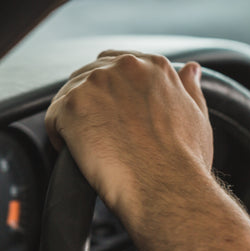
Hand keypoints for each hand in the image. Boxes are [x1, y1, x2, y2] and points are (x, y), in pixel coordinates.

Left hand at [45, 51, 212, 233]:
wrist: (166, 187)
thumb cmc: (184, 162)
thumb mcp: (197, 118)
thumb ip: (190, 89)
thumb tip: (190, 70)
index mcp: (154, 66)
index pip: (116, 63)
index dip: (108, 90)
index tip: (108, 113)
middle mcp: (124, 66)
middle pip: (88, 75)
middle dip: (88, 103)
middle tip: (96, 134)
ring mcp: (96, 83)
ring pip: (68, 95)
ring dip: (73, 120)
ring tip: (86, 148)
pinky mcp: (73, 105)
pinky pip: (52, 117)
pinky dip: (58, 136)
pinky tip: (73, 153)